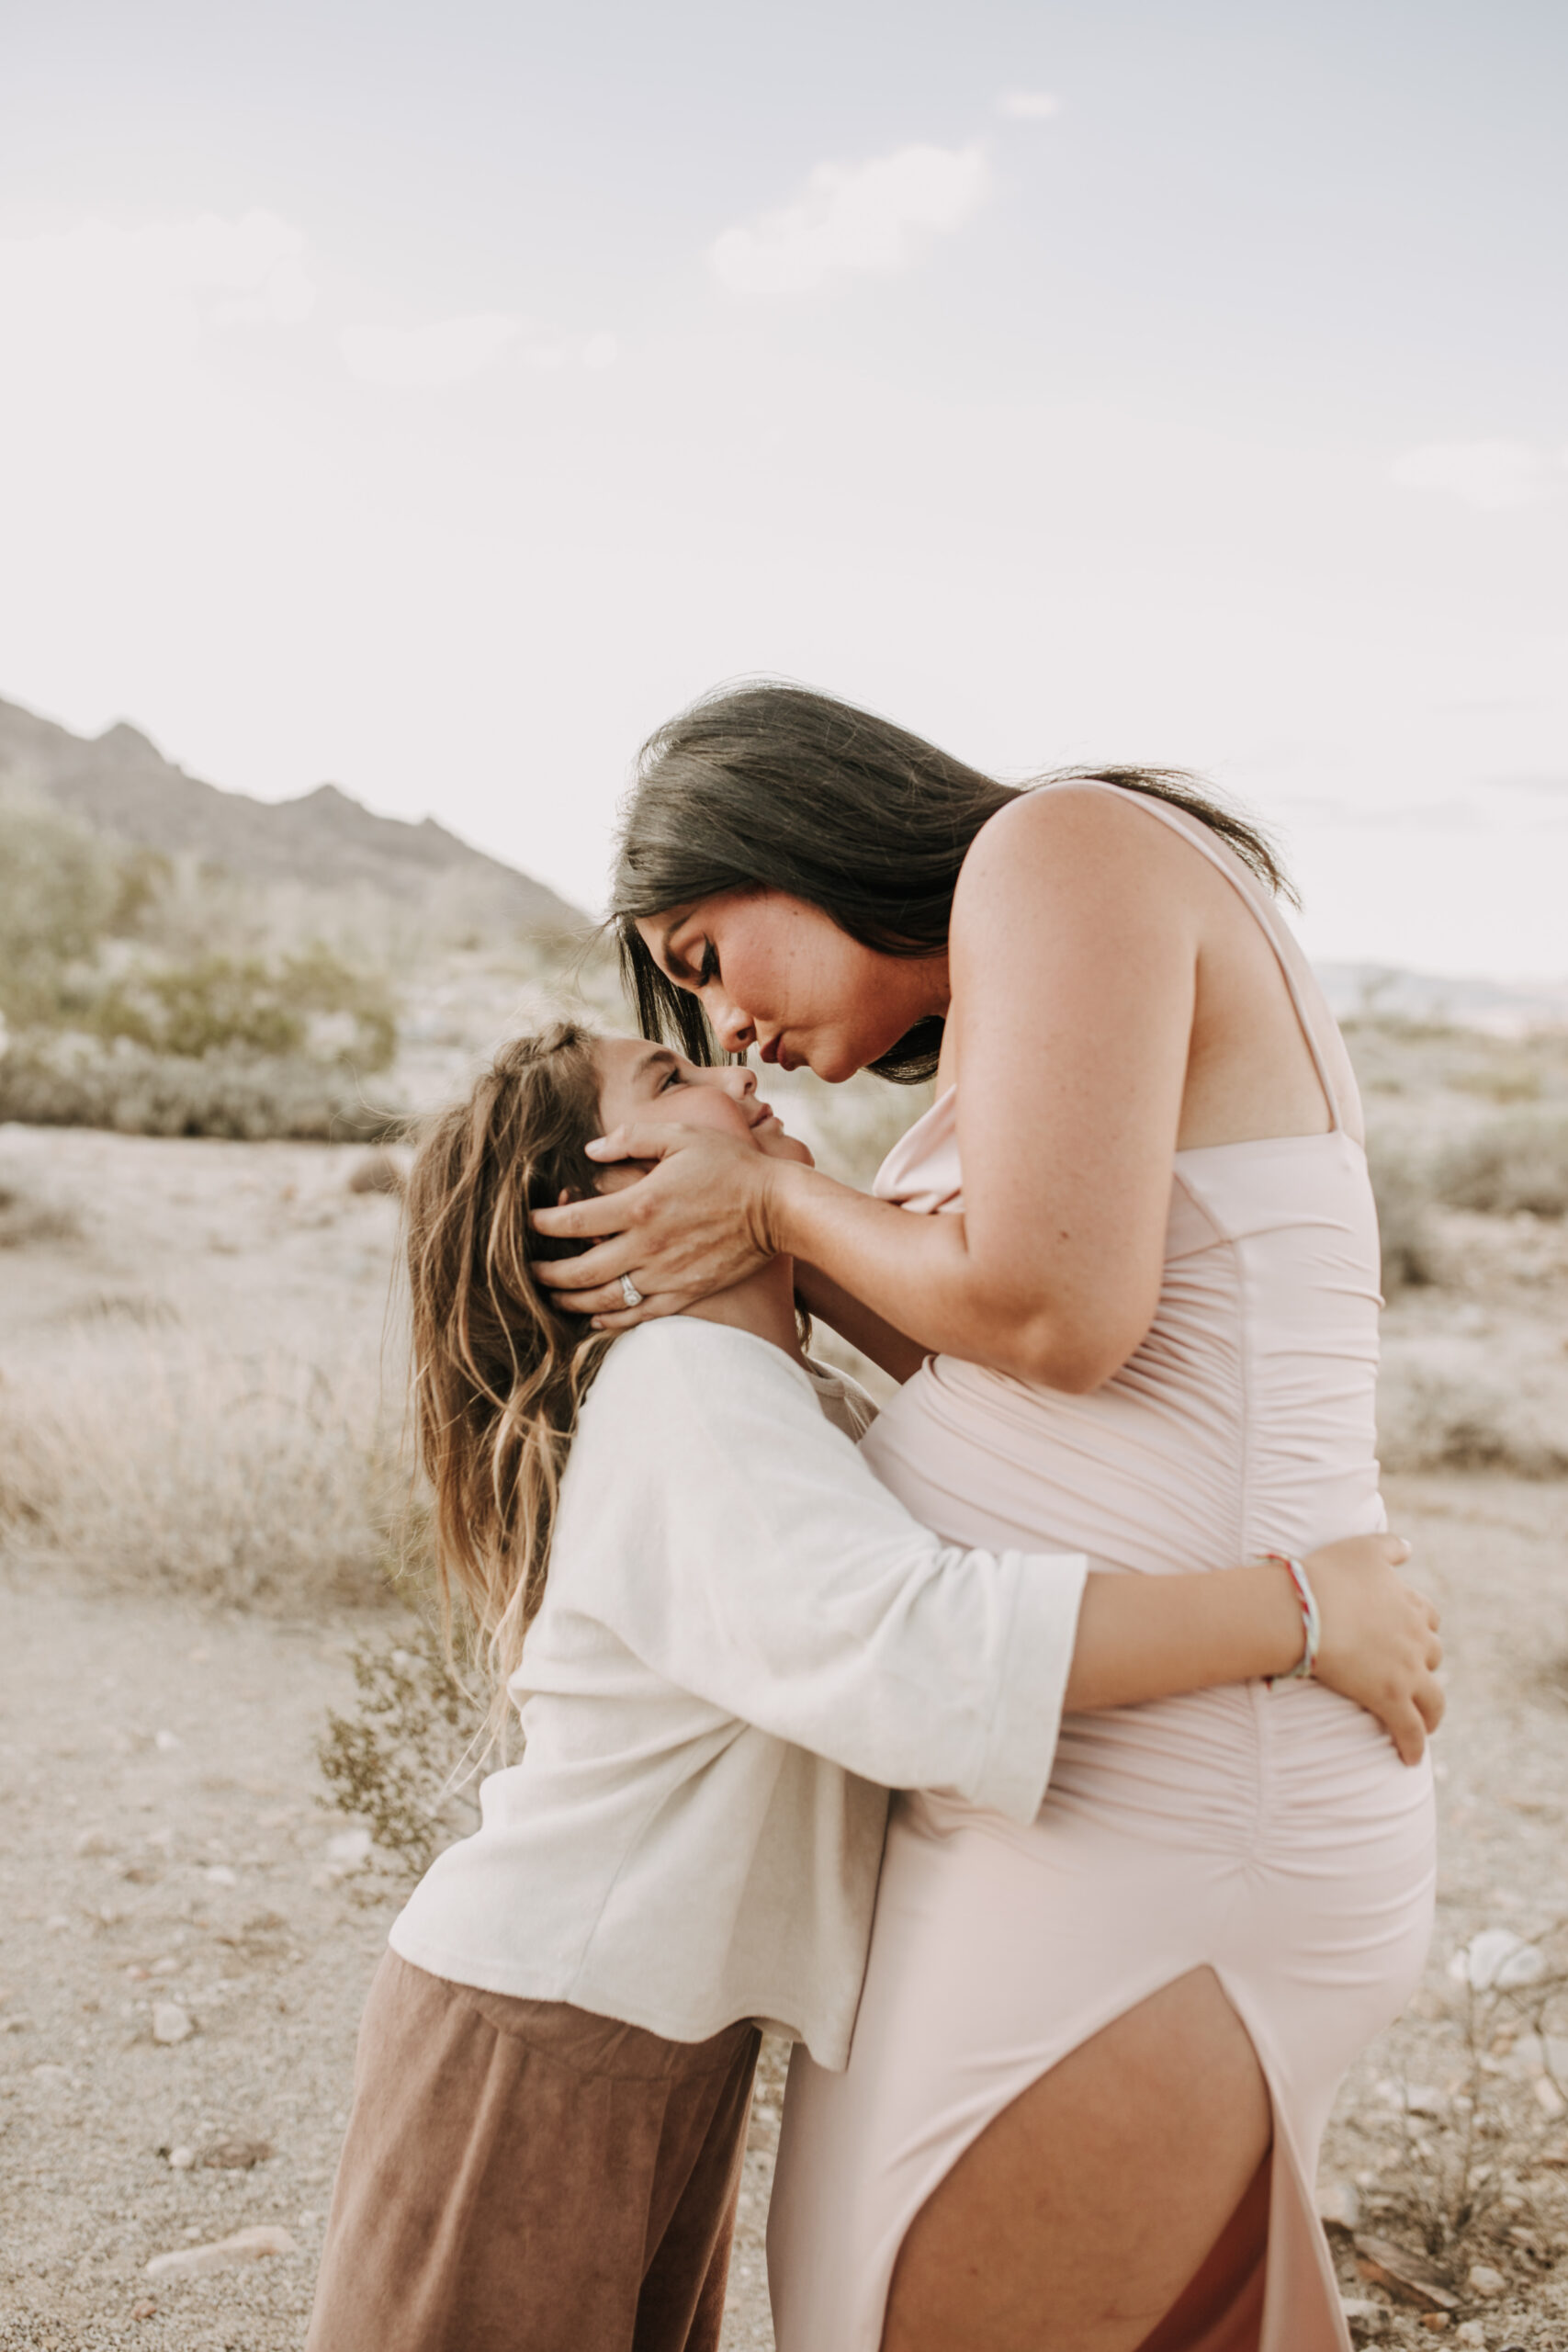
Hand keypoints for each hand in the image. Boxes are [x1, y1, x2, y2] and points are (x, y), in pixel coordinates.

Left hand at [529, 1123, 782, 1326]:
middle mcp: (648, 1245)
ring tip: (552, 1295)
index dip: (541, 1223)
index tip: (527, 1222)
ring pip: (603, 1300)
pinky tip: (594, 1316)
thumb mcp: (681, 1135)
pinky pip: (637, 1316)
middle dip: (545, 1273)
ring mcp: (666, 1275)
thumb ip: (631, 1138)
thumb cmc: (730, 1166)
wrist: (779, 1209)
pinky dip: (610, 1320)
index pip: (573, 1221)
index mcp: (641, 1204)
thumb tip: (590, 1150)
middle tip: (526, 1269)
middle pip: (579, 1271)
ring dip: (569, 1300)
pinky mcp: (685, 1294)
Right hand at [1302, 1534, 1443, 1765]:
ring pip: (1433, 1700)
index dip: (1420, 1630)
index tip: (1410, 1638)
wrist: (1305, 1610)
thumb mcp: (1362, 1548)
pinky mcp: (1390, 1698)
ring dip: (1432, 1713)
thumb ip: (1389, 1546)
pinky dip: (1413, 1746)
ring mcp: (1406, 1671)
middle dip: (1425, 1668)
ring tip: (1424, 1725)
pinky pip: (1410, 1730)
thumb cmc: (1327, 1576)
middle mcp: (1416, 1639)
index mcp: (1411, 1605)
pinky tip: (1410, 1760)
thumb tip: (1410, 1548)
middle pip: (1433, 1658)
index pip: (1430, 1619)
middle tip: (1411, 1679)